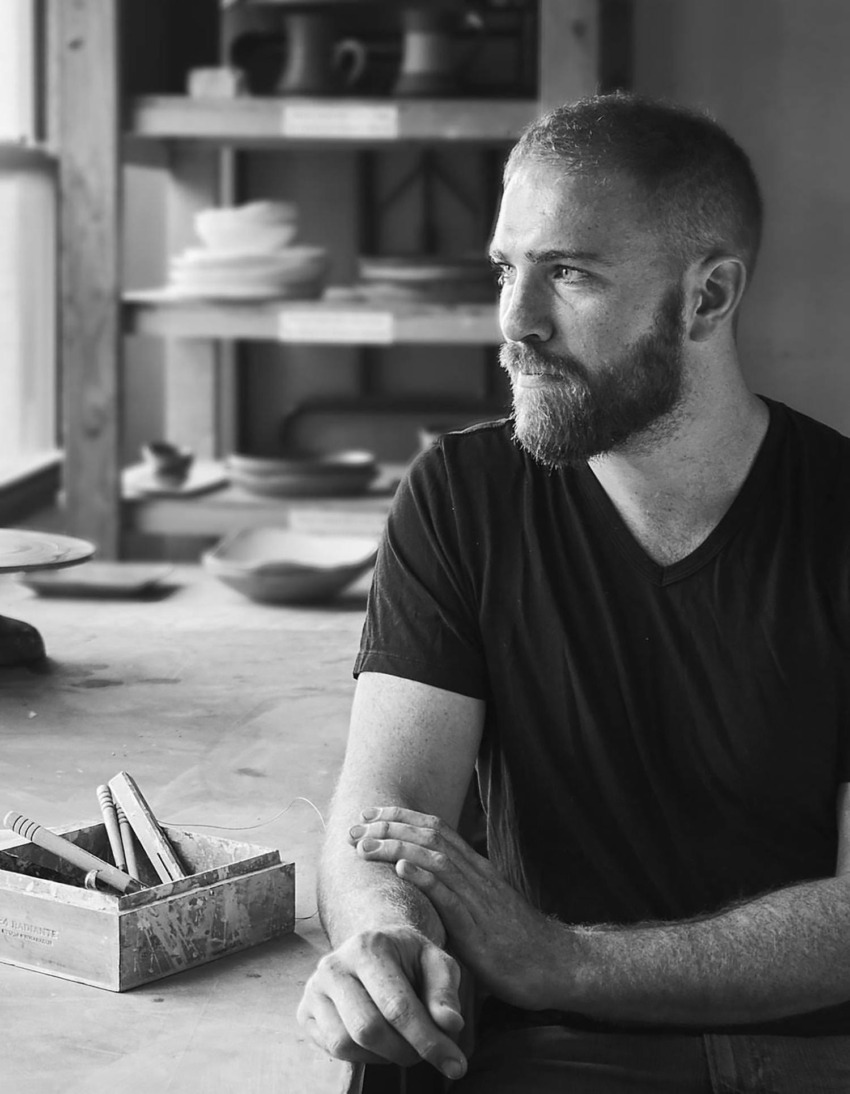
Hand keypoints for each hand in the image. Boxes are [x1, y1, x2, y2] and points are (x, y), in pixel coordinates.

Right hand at [297, 924, 467, 1080]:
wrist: (374, 946)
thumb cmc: (409, 958)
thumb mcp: (436, 963)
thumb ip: (444, 992)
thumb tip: (450, 1025)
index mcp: (369, 946)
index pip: (397, 1006)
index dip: (428, 1041)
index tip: (455, 1065)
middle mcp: (334, 964)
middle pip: (369, 1029)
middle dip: (405, 1051)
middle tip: (425, 1052)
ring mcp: (314, 988)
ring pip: (346, 1044)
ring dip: (383, 1056)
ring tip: (402, 1042)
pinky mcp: (305, 1011)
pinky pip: (332, 1050)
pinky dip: (362, 1056)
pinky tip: (379, 1041)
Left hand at [349, 807, 558, 1008]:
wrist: (555, 965)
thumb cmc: (516, 943)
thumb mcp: (481, 910)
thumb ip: (455, 896)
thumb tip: (421, 893)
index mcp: (475, 868)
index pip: (434, 828)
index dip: (400, 817)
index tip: (370, 814)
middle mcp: (476, 874)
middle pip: (429, 836)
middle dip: (389, 827)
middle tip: (355, 826)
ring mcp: (478, 898)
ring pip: (435, 858)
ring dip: (396, 847)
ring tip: (365, 845)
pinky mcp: (479, 927)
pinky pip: (450, 896)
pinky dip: (424, 878)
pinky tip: (401, 869)